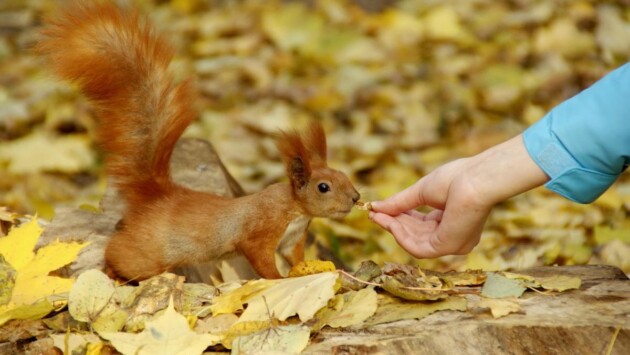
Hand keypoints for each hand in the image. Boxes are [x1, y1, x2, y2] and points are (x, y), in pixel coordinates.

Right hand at [369, 134, 548, 257]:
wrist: (475, 180)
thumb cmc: (457, 178)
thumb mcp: (421, 191)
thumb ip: (400, 202)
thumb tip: (375, 207)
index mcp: (452, 220)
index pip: (421, 224)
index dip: (399, 217)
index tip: (379, 211)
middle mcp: (454, 235)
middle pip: (416, 234)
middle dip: (393, 223)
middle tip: (373, 214)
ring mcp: (452, 244)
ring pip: (414, 242)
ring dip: (394, 229)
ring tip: (378, 215)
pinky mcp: (447, 247)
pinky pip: (418, 248)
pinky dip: (401, 236)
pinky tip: (390, 222)